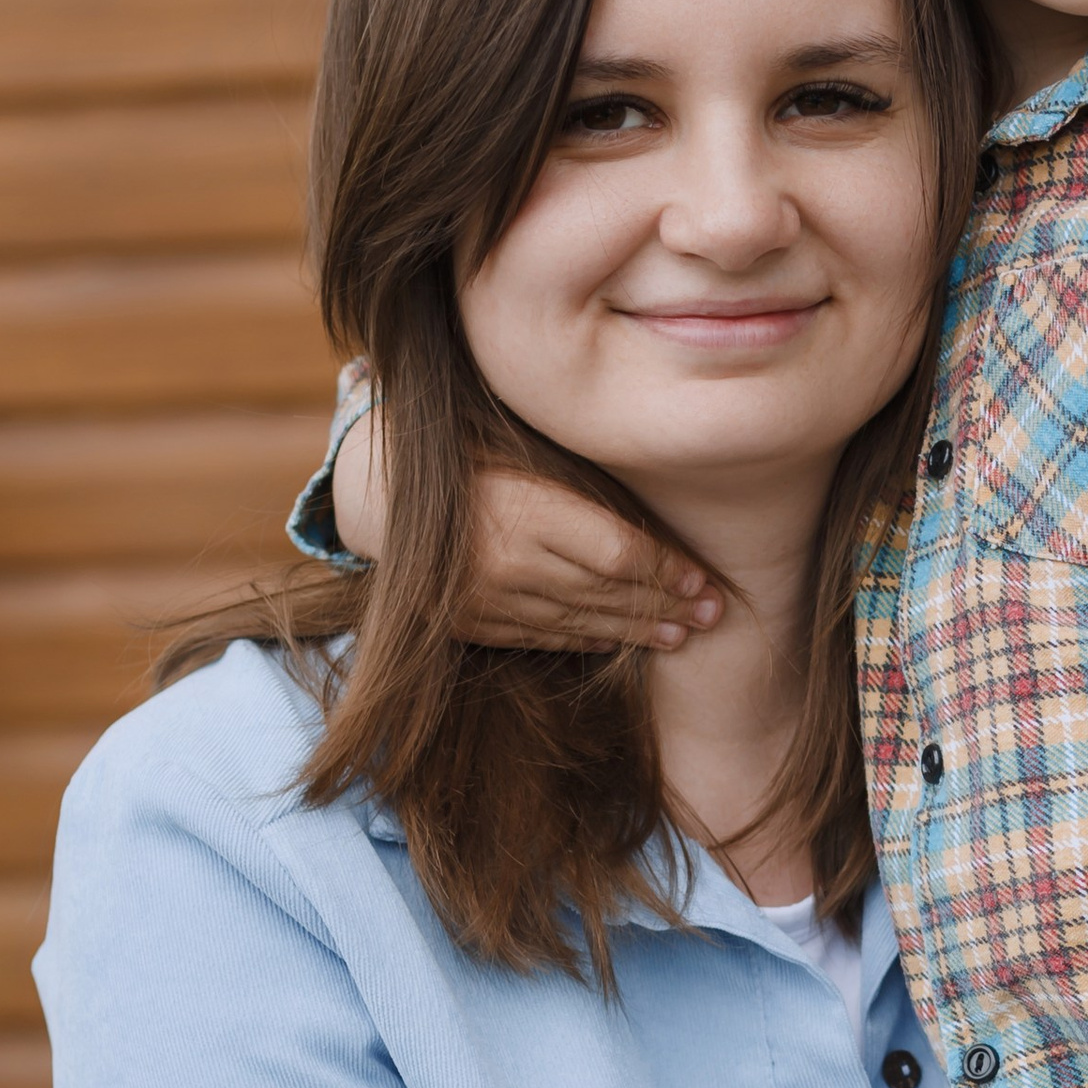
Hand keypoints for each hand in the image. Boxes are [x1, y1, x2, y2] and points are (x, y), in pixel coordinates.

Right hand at [330, 413, 721, 649]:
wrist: (373, 490)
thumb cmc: (466, 448)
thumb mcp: (522, 446)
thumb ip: (579, 479)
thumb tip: (660, 507)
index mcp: (523, 511)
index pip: (618, 555)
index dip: (667, 572)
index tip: (704, 581)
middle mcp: (505, 564)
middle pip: (606, 594)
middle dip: (665, 607)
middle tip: (714, 616)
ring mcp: (484, 601)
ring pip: (577, 622)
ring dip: (635, 630)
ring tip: (681, 635)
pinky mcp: (467, 623)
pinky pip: (539, 636)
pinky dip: (584, 638)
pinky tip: (619, 640)